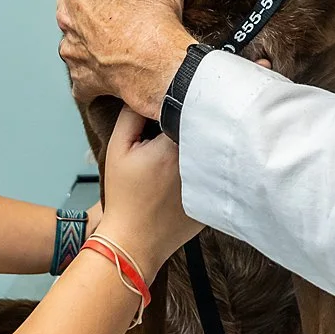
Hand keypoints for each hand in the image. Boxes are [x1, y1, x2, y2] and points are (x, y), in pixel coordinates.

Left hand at [57, 0, 194, 117]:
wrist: (159, 61)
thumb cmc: (152, 7)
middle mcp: (66, 16)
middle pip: (76, 1)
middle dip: (96, 3)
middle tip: (128, 7)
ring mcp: (72, 50)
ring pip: (77, 37)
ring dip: (93, 37)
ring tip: (124, 37)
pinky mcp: (83, 80)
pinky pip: (83, 77)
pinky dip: (94, 73)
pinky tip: (112, 69)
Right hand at [95, 109, 199, 270]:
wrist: (134, 240)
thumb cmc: (124, 196)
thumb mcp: (118, 148)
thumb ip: (131, 115)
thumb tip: (145, 93)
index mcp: (174, 145)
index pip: (184, 107)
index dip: (174, 105)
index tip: (168, 110)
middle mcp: (198, 159)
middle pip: (203, 126)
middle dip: (192, 121)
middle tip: (176, 128)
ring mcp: (210, 179)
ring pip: (212, 147)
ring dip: (202, 142)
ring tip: (181, 152)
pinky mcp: (215, 195)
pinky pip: (216, 170)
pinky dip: (207, 165)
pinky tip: (189, 172)